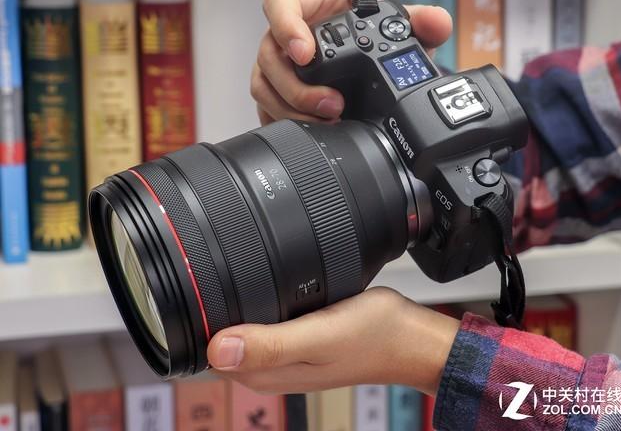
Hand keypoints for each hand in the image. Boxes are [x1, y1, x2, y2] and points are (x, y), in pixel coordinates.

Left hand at [207, 287, 459, 395]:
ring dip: (231, 306)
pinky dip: (257, 304)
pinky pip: (263, 322)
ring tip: (227, 271)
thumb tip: (216, 349)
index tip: (192, 287)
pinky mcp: (298, 338)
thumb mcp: (320, 337)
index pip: (207, 352)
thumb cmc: (374, 337)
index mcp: (267, 371)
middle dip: (209, 309)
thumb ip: (271, 344)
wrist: (410, 336)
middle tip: (206, 267)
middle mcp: (271, 365)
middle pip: (219, 340)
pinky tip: (263, 285)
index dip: (195, 320)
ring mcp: (284, 353)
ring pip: (240, 329)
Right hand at [251, 0, 452, 124]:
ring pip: (264, 86)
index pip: (279, 4)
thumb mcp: (390, 20)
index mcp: (306, 4)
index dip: (286, 27)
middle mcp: (283, 35)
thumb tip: (437, 23)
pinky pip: (266, 107)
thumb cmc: (361, 25)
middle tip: (333, 103)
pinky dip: (285, 121)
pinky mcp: (275, 90)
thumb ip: (416, 19)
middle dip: (298, 87)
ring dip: (293, 109)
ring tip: (327, 121)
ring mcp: (276, 64)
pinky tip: (308, 132)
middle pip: (269, 57)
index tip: (304, 53)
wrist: (356, 46)